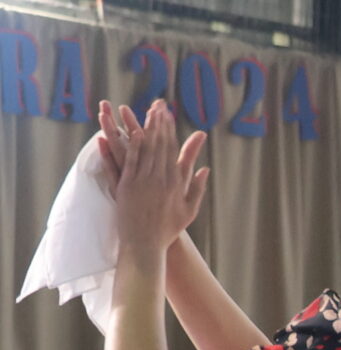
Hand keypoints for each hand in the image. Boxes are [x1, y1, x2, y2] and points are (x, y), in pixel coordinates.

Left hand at [102, 101, 208, 254]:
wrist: (145, 244)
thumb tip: (205, 169)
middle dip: (158, 123)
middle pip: (159, 145)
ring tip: (143, 112)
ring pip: (144, 150)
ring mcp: (142, 181)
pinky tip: (129, 132)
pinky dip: (129, 146)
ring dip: (144, 129)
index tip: (168, 116)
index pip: (173, 151)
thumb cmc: (168, 229)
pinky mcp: (126, 186)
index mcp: (175, 183)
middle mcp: (159, 179)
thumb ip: (197, 188)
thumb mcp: (189, 210)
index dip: (170, 131)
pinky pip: (128, 162)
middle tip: (157, 105)